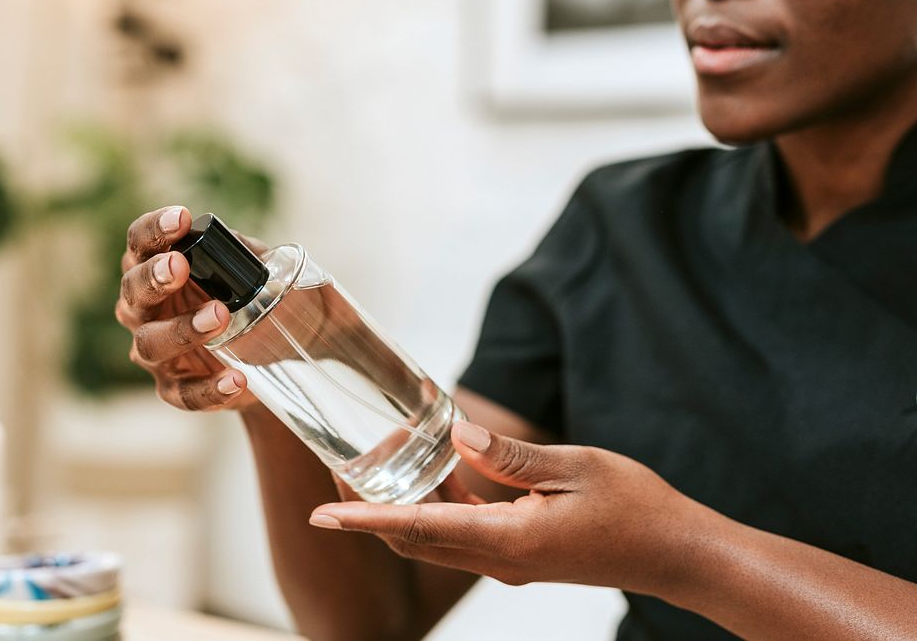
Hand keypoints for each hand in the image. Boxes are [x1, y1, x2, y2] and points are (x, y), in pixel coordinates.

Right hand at [115, 206, 265, 411]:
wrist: (272, 353)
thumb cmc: (247, 297)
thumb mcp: (251, 270)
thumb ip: (242, 254)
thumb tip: (232, 244)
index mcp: (156, 270)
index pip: (141, 244)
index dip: (153, 230)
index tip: (180, 218)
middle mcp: (144, 310)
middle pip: (133, 293)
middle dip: (153, 278)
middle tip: (180, 266)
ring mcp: (157, 353)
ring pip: (151, 343)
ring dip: (182, 329)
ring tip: (219, 316)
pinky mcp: (176, 388)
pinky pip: (184, 393)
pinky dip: (209, 389)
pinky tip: (236, 379)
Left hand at [309, 423, 703, 594]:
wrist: (675, 553)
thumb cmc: (636, 508)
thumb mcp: (575, 466)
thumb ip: (511, 455)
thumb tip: (458, 435)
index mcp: (509, 539)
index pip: (419, 526)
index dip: (364, 519)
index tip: (322, 516)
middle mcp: (500, 560)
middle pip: (415, 538)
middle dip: (370, 511)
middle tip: (339, 473)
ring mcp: (509, 562)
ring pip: (435, 539)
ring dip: (401, 508)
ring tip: (380, 465)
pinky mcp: (520, 555)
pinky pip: (463, 535)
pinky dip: (436, 509)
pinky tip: (436, 475)